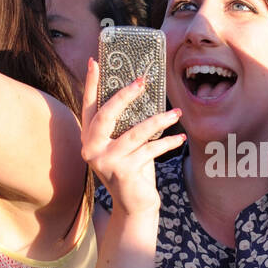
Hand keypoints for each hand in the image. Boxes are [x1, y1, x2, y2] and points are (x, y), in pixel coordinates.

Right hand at [80, 60, 184, 218]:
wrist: (134, 206)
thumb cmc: (132, 169)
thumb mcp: (125, 144)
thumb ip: (125, 124)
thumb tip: (141, 90)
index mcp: (89, 137)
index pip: (88, 105)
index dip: (90, 83)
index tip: (94, 61)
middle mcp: (91, 149)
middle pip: (107, 114)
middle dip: (126, 95)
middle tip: (142, 81)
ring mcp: (105, 161)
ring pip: (136, 132)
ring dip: (159, 121)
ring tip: (177, 113)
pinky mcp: (123, 171)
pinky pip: (150, 149)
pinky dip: (167, 143)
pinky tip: (180, 138)